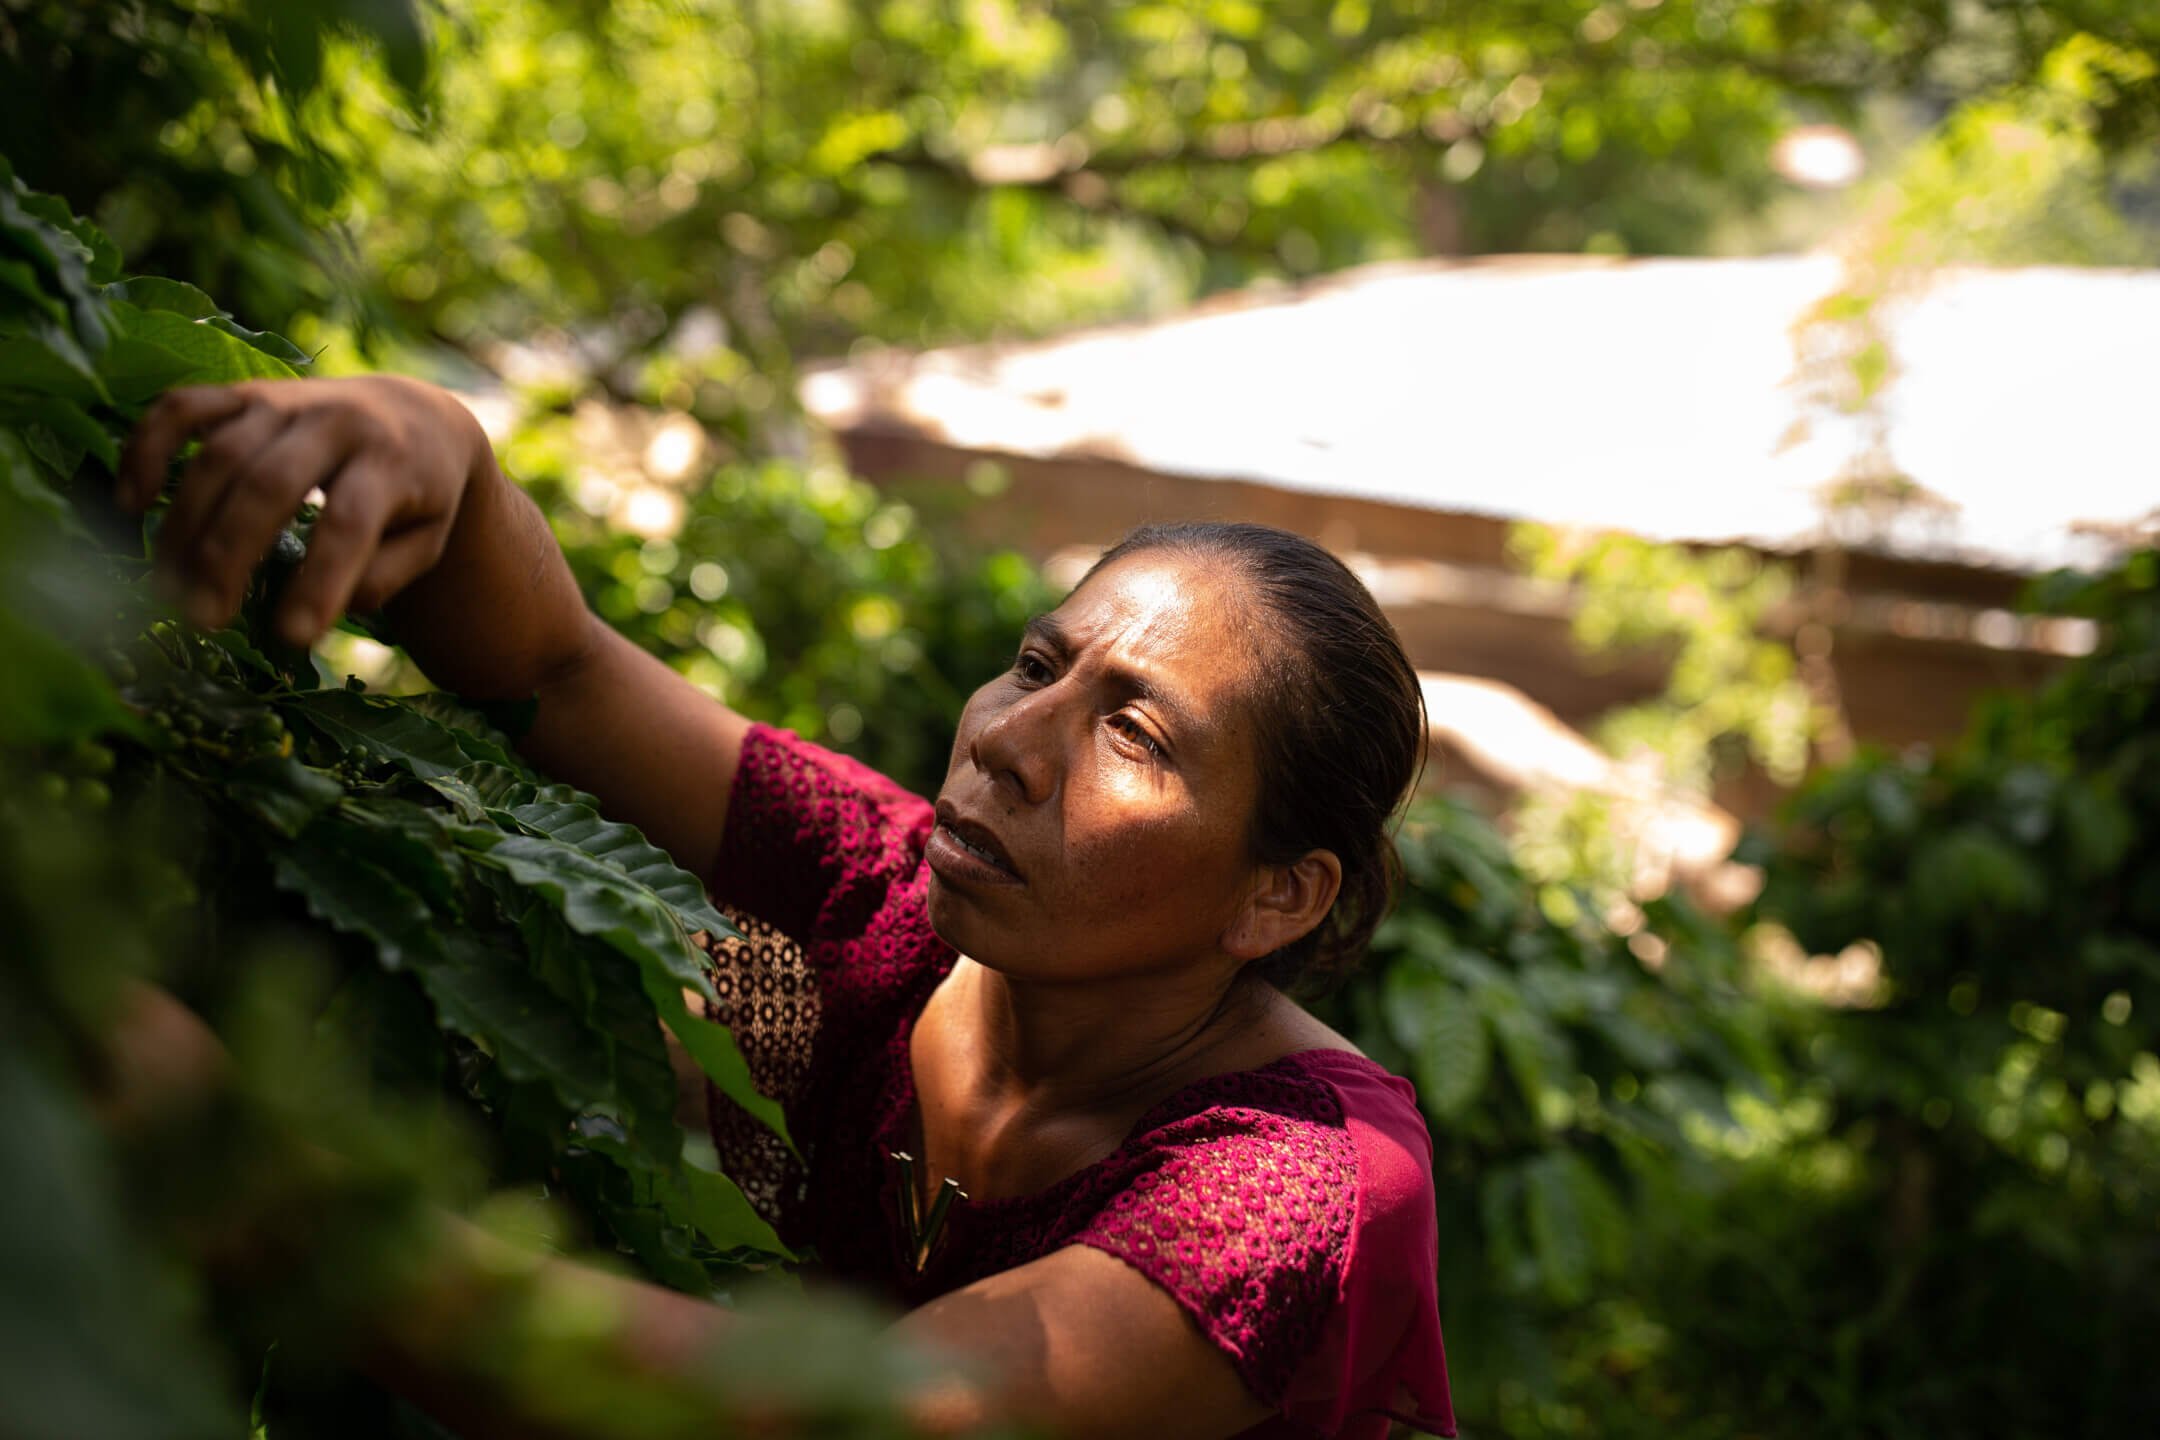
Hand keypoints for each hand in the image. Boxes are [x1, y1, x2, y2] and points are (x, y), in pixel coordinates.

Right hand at [117, 374, 489, 647]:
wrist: (416, 415)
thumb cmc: (419, 496)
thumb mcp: (425, 541)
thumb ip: (382, 577)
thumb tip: (314, 608)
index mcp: (393, 462)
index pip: (349, 522)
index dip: (318, 580)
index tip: (292, 636)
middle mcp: (337, 421)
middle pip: (269, 485)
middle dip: (229, 555)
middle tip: (203, 616)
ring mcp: (285, 401)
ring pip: (220, 454)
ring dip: (185, 525)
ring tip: (171, 587)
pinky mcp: (245, 392)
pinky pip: (182, 407)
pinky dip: (147, 448)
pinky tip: (133, 503)